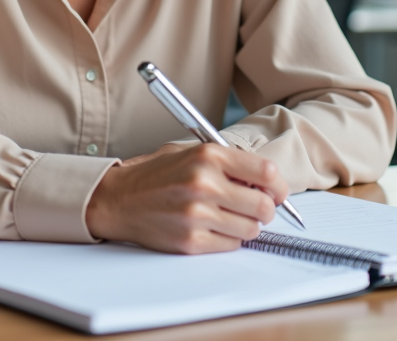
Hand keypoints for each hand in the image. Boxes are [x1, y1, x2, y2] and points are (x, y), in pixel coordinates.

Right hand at [85, 144, 288, 253]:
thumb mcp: (190, 152)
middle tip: (256, 208)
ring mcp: (197, 214)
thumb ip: (227, 162)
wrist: (118, 198)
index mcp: (208, 156)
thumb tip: (265, 180)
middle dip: (266, 209)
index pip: (266, 172)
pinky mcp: (190, 240)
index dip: (278, 185)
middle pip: (264, 206)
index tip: (277, 191)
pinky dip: (228, 239)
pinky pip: (230, 245)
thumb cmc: (154, 174)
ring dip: (246, 225)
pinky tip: (213, 227)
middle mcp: (204, 183)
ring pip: (251, 229)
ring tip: (228, 216)